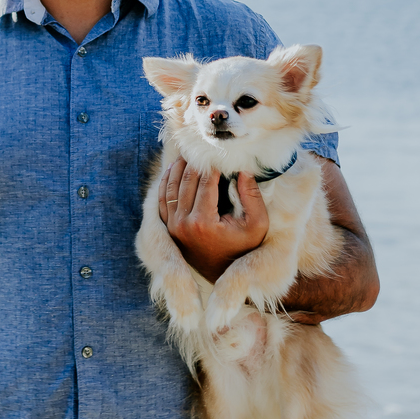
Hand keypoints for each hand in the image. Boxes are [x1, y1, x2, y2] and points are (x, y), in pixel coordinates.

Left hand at [158, 159, 267, 284]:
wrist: (224, 272)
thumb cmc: (243, 246)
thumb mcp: (257, 223)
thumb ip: (252, 196)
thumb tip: (243, 169)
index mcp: (203, 222)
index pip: (205, 182)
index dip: (212, 164)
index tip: (218, 151)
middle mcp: (183, 224)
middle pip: (185, 182)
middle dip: (193, 162)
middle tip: (199, 147)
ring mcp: (173, 227)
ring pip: (170, 188)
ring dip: (177, 168)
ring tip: (186, 154)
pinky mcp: (168, 228)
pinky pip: (162, 200)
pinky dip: (166, 182)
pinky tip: (173, 170)